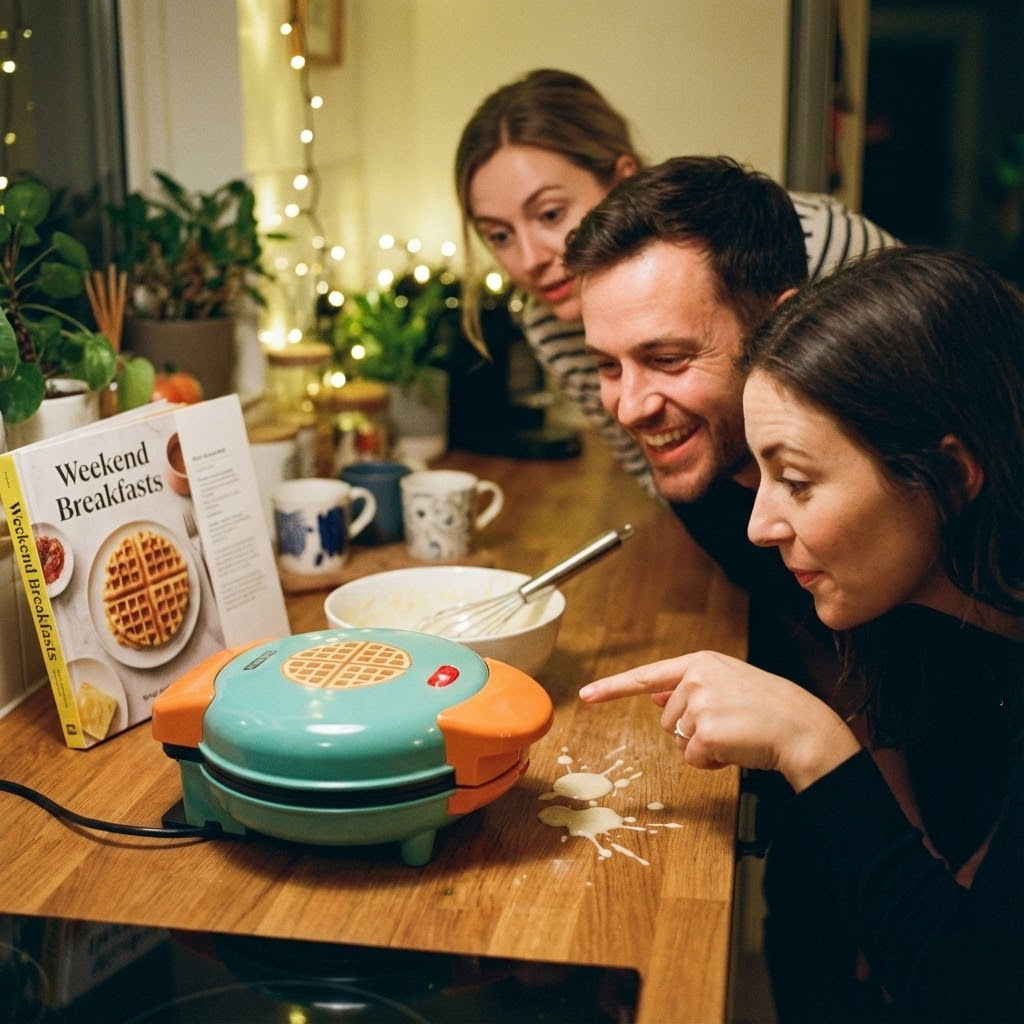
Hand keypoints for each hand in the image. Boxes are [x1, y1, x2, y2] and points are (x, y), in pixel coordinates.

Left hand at [579, 651, 859, 791]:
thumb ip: (690, 689)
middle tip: (730, 725)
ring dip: (703, 747)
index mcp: (702, 662)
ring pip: (678, 740)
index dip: (614, 687)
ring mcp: (700, 703)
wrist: (805, 729)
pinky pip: (692, 759)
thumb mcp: (729, 685)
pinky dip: (712, 763)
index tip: (586, 695)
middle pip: (666, 719)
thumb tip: (655, 697)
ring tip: (736, 734)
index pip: (648, 675)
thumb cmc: (772, 709)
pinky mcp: (706, 732)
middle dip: (693, 730)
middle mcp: (697, 677)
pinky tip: (737, 749)